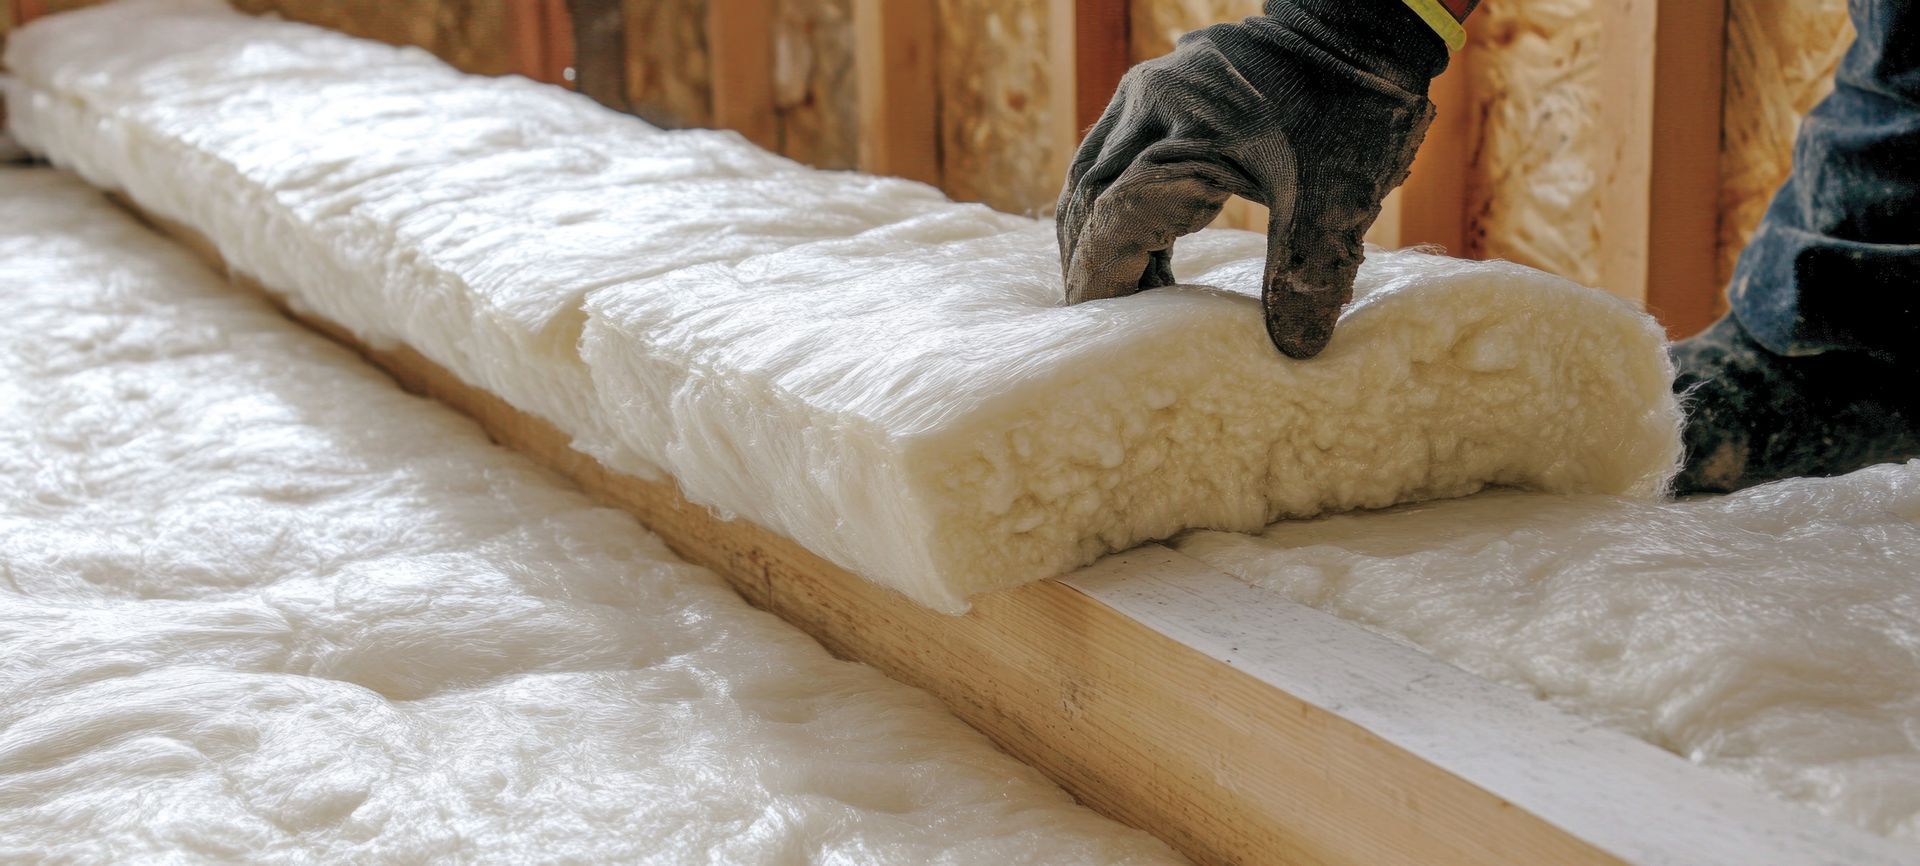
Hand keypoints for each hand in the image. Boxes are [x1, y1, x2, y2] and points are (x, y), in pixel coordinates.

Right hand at [1056, 3, 1444, 358]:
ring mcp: (1149, 92)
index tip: (1105, 327)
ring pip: (1092, 176)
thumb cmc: (1354, 111)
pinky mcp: (1162, 94)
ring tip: (1113, 293)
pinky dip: (1118, 207)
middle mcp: (1148, 102)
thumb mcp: (1339, 196)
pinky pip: (1116, 156)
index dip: (1104, 276)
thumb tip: (1298, 350)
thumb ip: (1312, 270)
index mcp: (1178, 123)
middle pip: (1086, 197)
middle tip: (1097, 323)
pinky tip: (1144, 251)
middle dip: (1087, 262)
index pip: (1114, 215)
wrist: (1366, 30)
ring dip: (1095, 236)